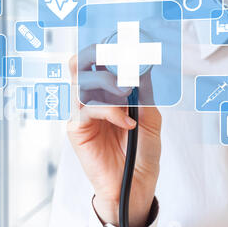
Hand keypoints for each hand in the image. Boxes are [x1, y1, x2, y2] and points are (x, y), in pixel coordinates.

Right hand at [67, 53, 161, 226]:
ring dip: (106, 82)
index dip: (108, 47)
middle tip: (116, 54)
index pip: (98, 62)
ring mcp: (81, 114)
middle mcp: (91, 100)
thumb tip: (140, 68)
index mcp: (107, 94)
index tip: (129, 41)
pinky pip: (87, 109)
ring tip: (127, 93)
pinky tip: (127, 122)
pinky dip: (110, 111)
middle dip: (95, 52)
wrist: (134, 185)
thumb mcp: (151, 120)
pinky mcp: (76, 130)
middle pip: (79, 64)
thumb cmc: (141, 154)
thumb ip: (143, 95)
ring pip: (81, 82)